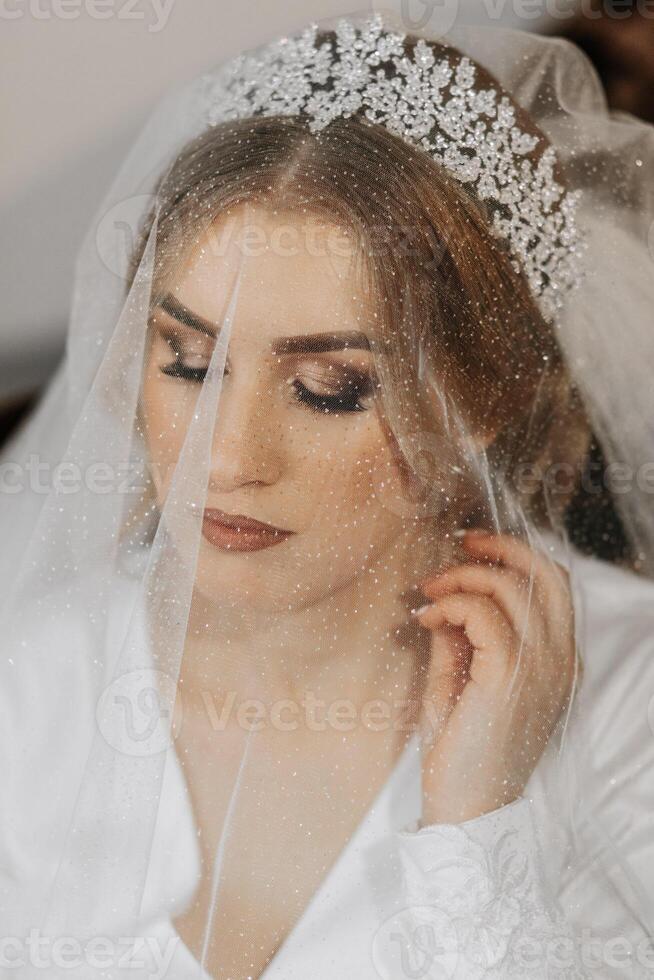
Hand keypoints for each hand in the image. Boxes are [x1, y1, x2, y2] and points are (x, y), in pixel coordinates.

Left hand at [413, 530, 578, 824]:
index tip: (473, 549)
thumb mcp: (460, 682)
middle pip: (544, 574)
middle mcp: (559, 660)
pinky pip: (481, 614)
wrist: (466, 808)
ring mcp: (539, 668)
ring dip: (463, 578)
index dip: (515, 556)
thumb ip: (459, 638)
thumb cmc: (462, 750)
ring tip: (429, 593)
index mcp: (557, 661)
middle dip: (500, 547)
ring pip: (510, 587)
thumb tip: (446, 600)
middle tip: (460, 544)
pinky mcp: (509, 676)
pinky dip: (449, 604)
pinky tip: (425, 618)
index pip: (554, 586)